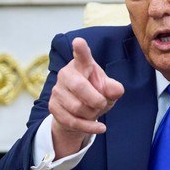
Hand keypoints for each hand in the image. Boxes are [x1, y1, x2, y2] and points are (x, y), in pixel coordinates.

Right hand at [49, 37, 124, 158]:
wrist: (78, 113)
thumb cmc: (94, 94)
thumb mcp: (108, 89)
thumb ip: (114, 88)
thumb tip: (116, 90)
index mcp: (82, 64)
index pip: (81, 55)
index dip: (80, 49)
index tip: (79, 42)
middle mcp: (66, 74)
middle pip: (80, 87)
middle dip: (96, 100)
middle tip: (102, 103)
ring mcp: (57, 90)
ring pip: (77, 107)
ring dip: (92, 114)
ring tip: (95, 112)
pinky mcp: (53, 107)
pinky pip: (72, 120)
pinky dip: (89, 127)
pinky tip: (99, 127)